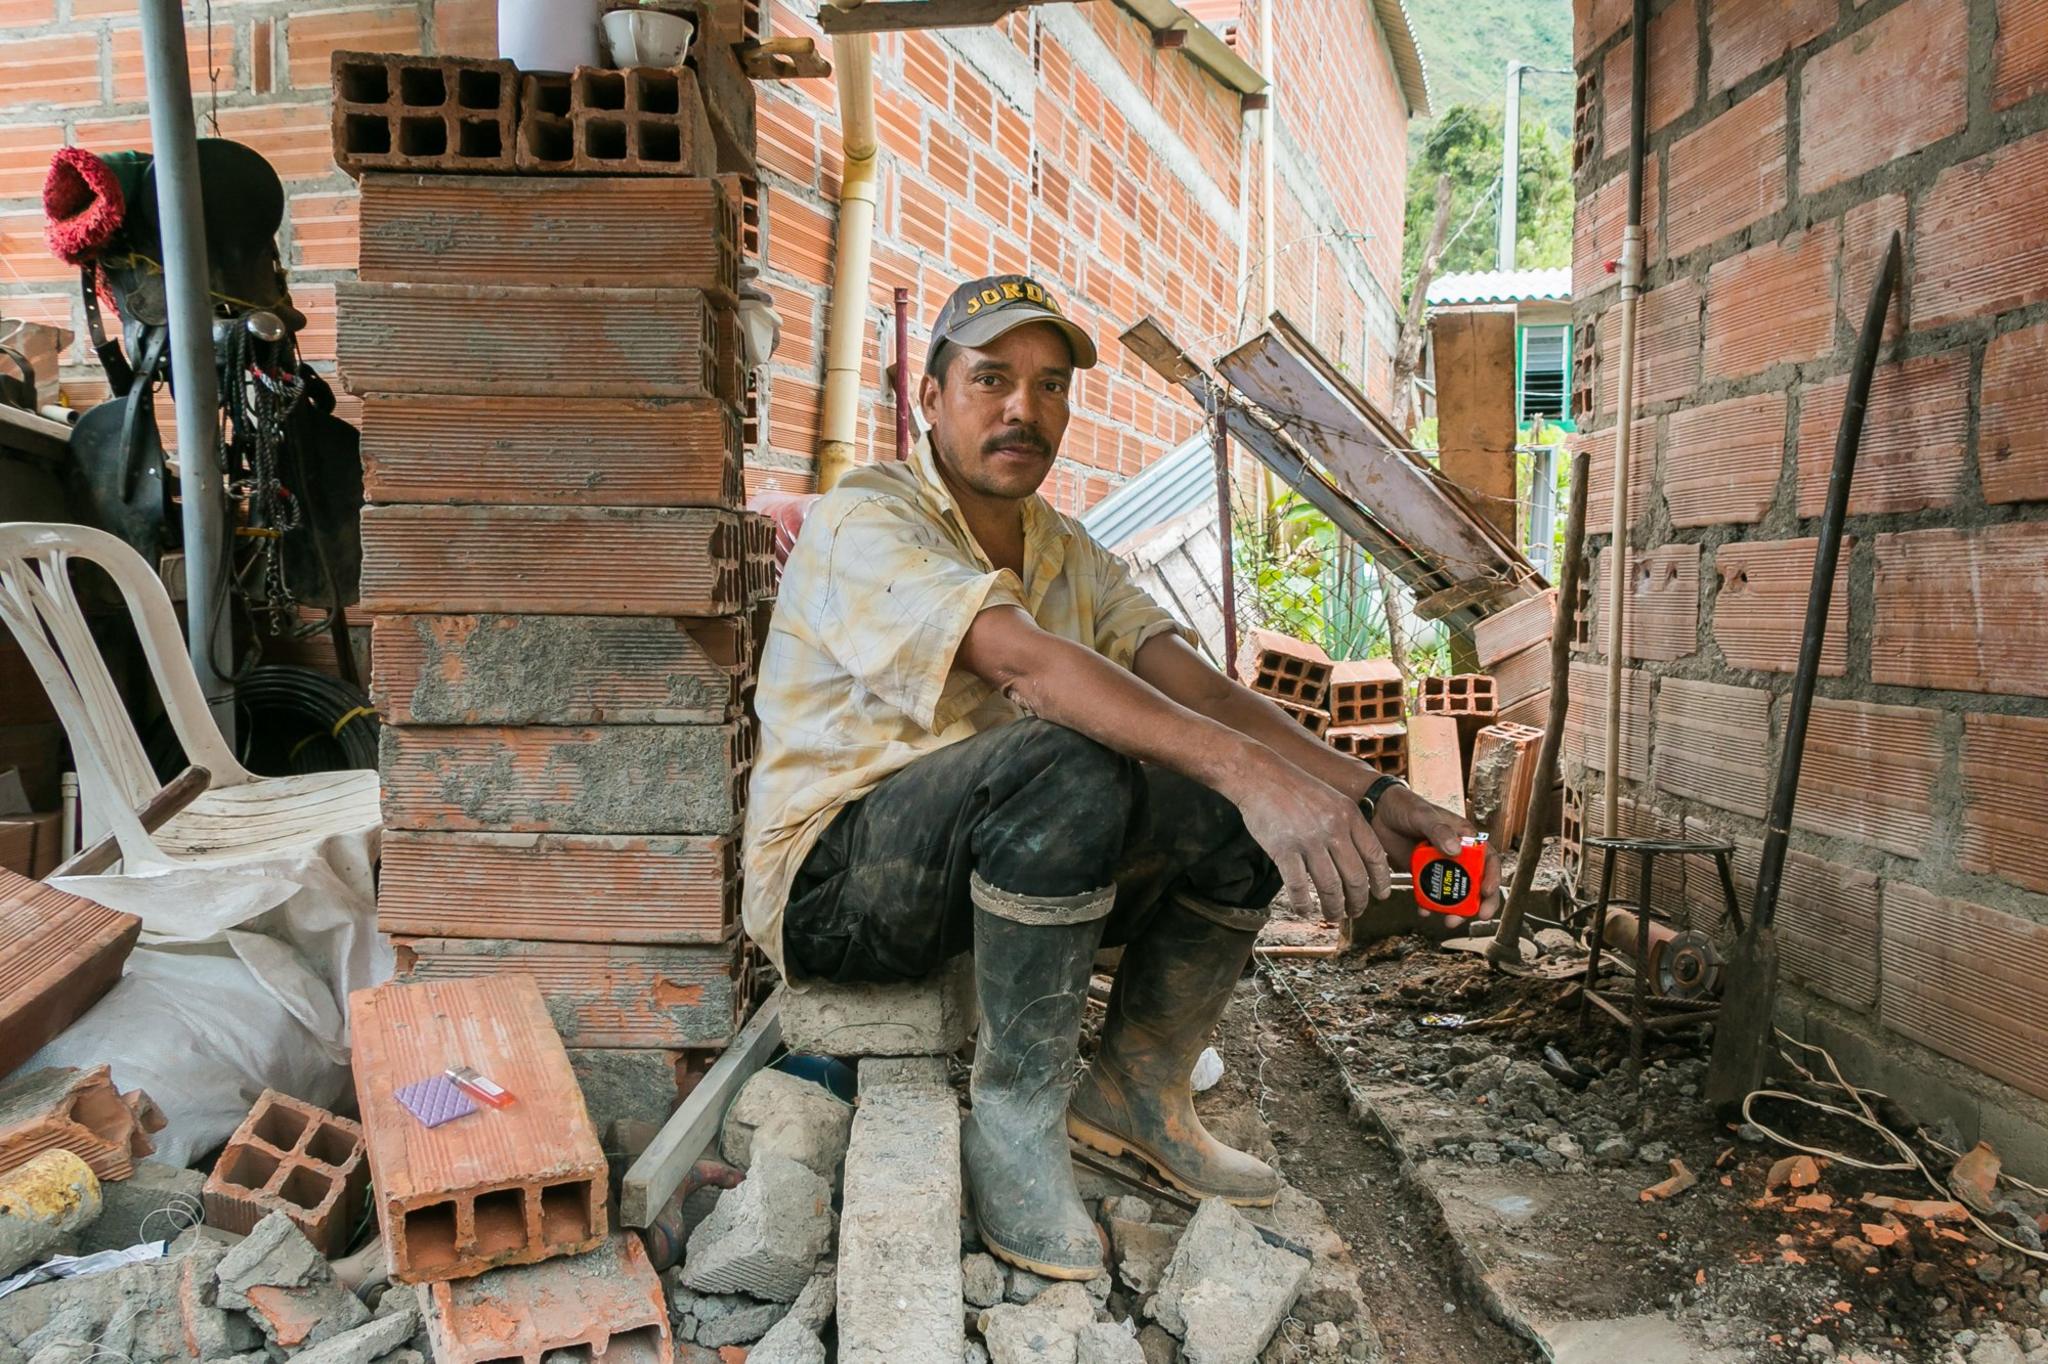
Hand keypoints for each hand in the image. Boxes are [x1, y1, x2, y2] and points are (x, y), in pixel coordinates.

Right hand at [1228, 749, 1391, 922]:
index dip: (1380, 881)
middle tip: (1354, 912)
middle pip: (1355, 878)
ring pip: (1330, 888)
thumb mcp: (1331, 799)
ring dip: (1333, 908)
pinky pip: (1298, 887)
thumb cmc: (1293, 788)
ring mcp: (1308, 840)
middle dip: (1358, 902)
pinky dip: (1303, 904)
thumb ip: (1347, 825)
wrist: (1260, 774)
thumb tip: (1359, 857)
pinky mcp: (1284, 849)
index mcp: (1349, 816)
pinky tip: (1304, 909)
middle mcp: (1333, 829)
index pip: (1375, 856)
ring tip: (1332, 916)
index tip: (1381, 895)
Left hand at [1369, 784, 1501, 923]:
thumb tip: (1456, 850)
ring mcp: (1440, 866)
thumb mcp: (1422, 815)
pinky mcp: (1423, 874)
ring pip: (1456, 892)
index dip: (1492, 876)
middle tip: (1479, 916)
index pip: (1488, 858)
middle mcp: (1457, 854)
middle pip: (1477, 881)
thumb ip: (1438, 830)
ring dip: (1456, 909)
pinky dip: (1430, 905)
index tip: (1486, 891)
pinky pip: (1431, 894)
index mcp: (1464, 837)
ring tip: (1450, 920)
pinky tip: (1424, 911)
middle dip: (1481, 901)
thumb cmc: (1404, 805)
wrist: (1376, 812)